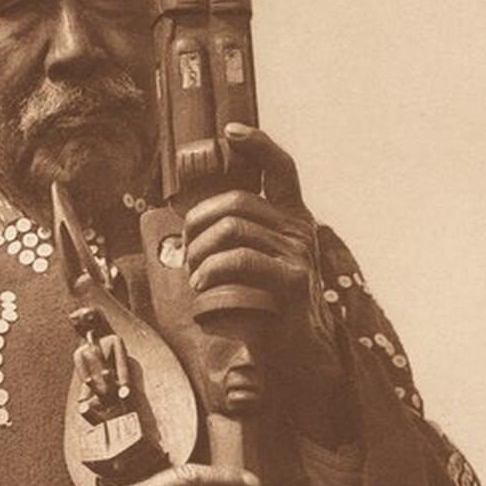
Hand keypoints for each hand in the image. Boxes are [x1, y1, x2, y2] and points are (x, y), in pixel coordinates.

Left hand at [181, 123, 315, 315]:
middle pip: (236, 202)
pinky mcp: (292, 280)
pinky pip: (239, 260)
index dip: (257, 143)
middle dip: (198, 223)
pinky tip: (202, 287)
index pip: (281, 168)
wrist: (298, 355)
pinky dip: (211, 271)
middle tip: (186, 252)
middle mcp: (299, 230)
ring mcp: (298, 254)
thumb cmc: (268, 310)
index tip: (231, 130)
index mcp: (293, 220)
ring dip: (199, 252)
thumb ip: (239, 238)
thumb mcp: (256, 265)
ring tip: (193, 276)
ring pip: (232, 229)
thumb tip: (194, 224)